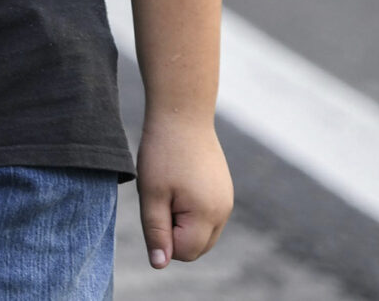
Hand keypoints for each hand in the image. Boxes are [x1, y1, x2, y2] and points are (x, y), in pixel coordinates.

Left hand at [135, 110, 233, 266]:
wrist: (182, 113)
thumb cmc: (163, 152)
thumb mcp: (151, 193)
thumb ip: (156, 232)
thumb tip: (160, 264)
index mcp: (207, 215)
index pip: (185, 252)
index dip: (163, 237)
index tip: (154, 205)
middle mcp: (223, 212)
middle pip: (196, 247)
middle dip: (174, 232)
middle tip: (159, 197)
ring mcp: (226, 200)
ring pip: (201, 232)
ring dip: (181, 221)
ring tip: (169, 187)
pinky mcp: (223, 190)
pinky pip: (206, 215)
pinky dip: (190, 209)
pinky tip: (179, 182)